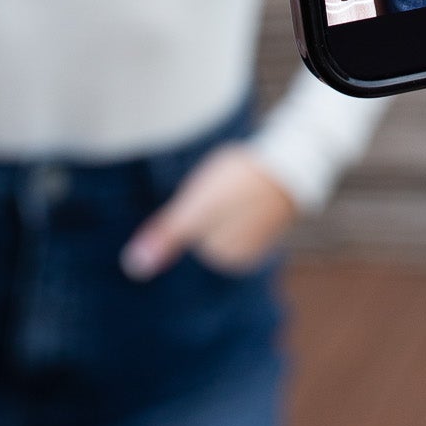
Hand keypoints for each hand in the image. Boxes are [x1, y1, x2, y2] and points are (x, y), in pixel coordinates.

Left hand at [120, 145, 298, 278]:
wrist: (291, 158)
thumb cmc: (241, 181)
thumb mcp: (195, 208)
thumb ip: (167, 236)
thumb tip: (134, 267)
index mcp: (224, 256)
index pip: (191, 228)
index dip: (196, 203)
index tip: (212, 192)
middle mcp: (244, 254)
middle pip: (208, 224)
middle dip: (211, 201)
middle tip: (226, 184)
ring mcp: (259, 235)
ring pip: (225, 212)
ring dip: (228, 194)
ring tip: (242, 182)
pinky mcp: (270, 216)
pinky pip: (244, 204)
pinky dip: (244, 190)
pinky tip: (255, 182)